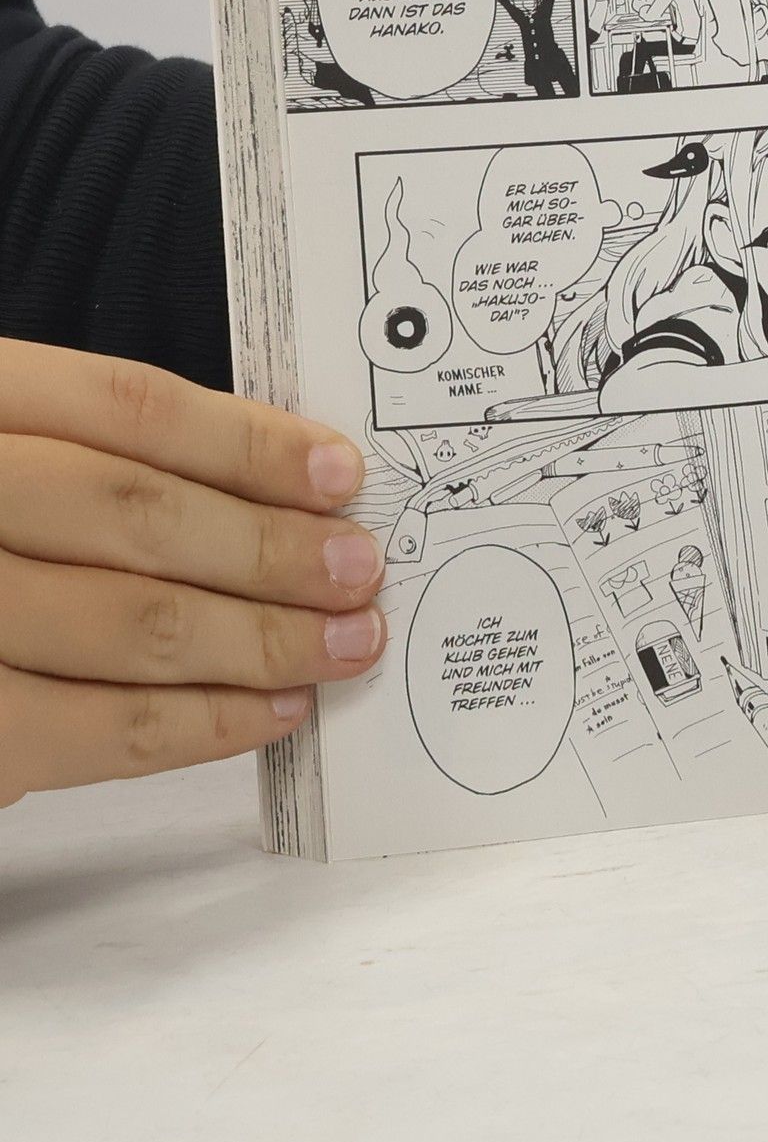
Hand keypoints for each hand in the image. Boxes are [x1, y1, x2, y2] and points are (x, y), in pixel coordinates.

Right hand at [0, 342, 386, 807]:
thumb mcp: (13, 454)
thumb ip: (109, 457)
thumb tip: (287, 489)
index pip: (127, 408)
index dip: (249, 442)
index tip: (341, 475)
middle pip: (136, 515)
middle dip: (270, 550)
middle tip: (360, 572)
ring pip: (127, 625)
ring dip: (259, 642)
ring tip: (343, 645)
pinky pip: (90, 733)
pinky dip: (199, 726)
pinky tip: (269, 713)